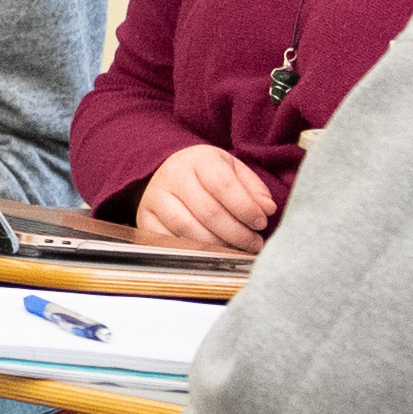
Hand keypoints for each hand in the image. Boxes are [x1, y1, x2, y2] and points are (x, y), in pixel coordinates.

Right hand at [131, 142, 284, 253]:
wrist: (168, 174)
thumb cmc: (207, 176)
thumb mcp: (233, 171)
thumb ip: (253, 189)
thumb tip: (267, 209)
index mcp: (198, 159)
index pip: (223, 185)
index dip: (246, 208)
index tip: (261, 223)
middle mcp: (172, 177)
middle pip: (208, 211)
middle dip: (237, 233)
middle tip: (254, 243)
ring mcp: (155, 199)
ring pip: (189, 230)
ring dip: (219, 246)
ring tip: (238, 250)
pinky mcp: (145, 220)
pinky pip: (171, 242)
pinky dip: (194, 252)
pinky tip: (212, 254)